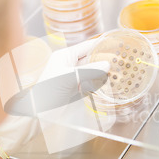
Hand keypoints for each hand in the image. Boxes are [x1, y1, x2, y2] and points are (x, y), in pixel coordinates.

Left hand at [0, 40, 108, 158]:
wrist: (37, 113)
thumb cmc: (48, 92)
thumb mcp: (69, 78)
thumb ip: (89, 70)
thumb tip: (107, 65)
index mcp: (65, 56)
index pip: (87, 46)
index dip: (102, 45)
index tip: (117, 45)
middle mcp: (69, 64)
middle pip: (91, 58)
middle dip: (104, 60)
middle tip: (122, 61)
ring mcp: (72, 77)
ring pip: (92, 71)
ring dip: (103, 72)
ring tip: (119, 72)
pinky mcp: (74, 89)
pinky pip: (89, 83)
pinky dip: (98, 84)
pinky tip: (108, 84)